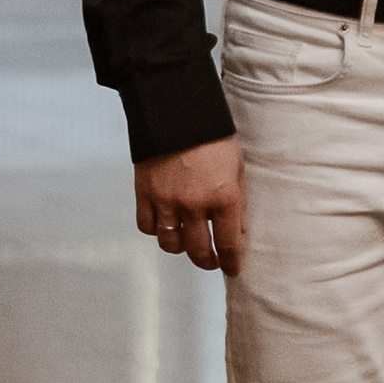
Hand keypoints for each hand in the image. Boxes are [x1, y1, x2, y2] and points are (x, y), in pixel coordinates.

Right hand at [135, 137, 247, 275]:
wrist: (177, 112)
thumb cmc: (213, 137)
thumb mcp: (238, 167)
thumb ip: (238, 201)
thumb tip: (239, 230)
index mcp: (224, 197)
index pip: (229, 243)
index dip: (231, 261)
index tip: (232, 269)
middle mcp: (195, 205)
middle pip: (198, 251)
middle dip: (207, 262)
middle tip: (211, 261)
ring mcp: (167, 201)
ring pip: (170, 243)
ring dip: (180, 248)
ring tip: (187, 242)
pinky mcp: (144, 194)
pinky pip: (148, 226)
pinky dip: (157, 230)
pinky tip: (165, 225)